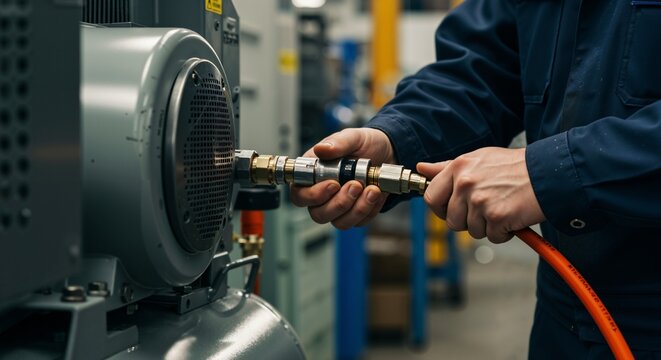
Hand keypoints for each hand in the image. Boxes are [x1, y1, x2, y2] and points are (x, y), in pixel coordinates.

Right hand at [290, 128, 394, 229]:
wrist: (387, 153)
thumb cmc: (364, 144)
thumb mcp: (353, 137)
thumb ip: (337, 142)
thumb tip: (321, 149)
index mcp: (313, 175)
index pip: (300, 194)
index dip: (313, 195)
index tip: (333, 184)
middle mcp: (322, 194)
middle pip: (318, 214)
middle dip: (340, 203)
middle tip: (356, 185)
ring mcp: (338, 206)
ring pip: (339, 222)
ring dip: (357, 209)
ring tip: (372, 189)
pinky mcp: (355, 214)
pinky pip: (358, 222)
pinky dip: (369, 209)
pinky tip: (377, 193)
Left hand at [417, 147, 544, 242]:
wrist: (548, 173)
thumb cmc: (513, 167)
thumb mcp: (477, 159)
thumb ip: (446, 167)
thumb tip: (421, 168)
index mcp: (458, 167)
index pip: (431, 197)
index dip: (442, 209)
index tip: (453, 210)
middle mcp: (465, 183)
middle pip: (452, 221)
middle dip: (468, 221)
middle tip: (486, 209)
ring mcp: (479, 200)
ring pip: (471, 231)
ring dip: (487, 226)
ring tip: (502, 208)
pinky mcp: (496, 216)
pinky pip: (492, 237)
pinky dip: (504, 232)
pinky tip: (512, 216)